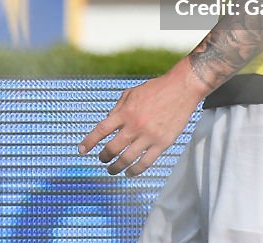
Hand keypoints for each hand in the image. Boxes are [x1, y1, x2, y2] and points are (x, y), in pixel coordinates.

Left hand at [78, 61, 206, 176]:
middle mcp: (135, 125)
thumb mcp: (130, 93)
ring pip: (127, 159)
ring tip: (113, 170)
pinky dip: (135, 171)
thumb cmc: (154, 89)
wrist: (181, 89)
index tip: (82, 150)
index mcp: (125, 112)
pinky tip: (130, 173)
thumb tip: (107, 124)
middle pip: (112, 148)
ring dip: (117, 167)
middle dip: (104, 157)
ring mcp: (149, 136)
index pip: (101, 130)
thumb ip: (117, 109)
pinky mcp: (162, 143)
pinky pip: (146, 162)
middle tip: (102, 160)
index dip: (89, 142)